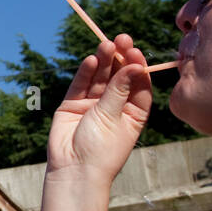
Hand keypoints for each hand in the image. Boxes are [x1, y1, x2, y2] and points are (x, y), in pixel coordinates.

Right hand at [47, 34, 153, 182]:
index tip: (135, 52)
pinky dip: (86, 73)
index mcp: (133, 112)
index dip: (137, 67)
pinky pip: (81, 85)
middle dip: (120, 58)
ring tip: (105, 45)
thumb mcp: (113, 118)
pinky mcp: (73, 104)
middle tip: (121, 39)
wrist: (73, 171)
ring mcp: (93, 104)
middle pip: (119, 76)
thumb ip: (119, 90)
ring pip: (100, 77)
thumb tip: (134, 65)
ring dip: (103, 61)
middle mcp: (115, 106)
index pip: (138, 83)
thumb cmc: (100, 151)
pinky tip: (91, 60)